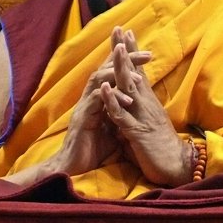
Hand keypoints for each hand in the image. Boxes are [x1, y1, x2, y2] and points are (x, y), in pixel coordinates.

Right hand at [53, 31, 151, 177]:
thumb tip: (138, 107)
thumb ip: (122, 114)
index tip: (148, 54)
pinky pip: (95, 101)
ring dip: (117, 73)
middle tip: (148, 54)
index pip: (112, 72)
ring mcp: (85, 106)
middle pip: (106, 68)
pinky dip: (110, 96)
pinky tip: (126, 99)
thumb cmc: (93, 149)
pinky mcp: (82, 118)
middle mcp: (91, 97)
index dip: (128, 60)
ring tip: (138, 75)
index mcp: (100, 98)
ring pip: (98, 79)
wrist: (73, 168)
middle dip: (126, 58)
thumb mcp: (114, 128)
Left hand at [98, 27, 190, 185]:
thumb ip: (135, 112)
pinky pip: (122, 114)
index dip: (132, 52)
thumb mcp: (146, 124)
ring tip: (117, 47)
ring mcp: (142, 116)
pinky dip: (113, 100)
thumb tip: (123, 107)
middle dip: (127, 51)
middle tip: (120, 28)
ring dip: (123, 67)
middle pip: (134, 72)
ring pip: (130, 87)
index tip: (127, 32)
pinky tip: (105, 87)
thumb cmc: (160, 147)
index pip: (138, 72)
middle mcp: (146, 104)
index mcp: (147, 102)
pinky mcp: (137, 131)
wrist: (178, 167)